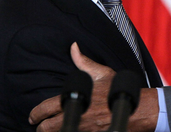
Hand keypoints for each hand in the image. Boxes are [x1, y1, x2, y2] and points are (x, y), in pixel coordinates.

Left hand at [29, 42, 159, 131]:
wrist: (137, 110)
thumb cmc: (119, 91)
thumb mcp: (102, 74)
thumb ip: (84, 62)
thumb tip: (73, 47)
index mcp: (75, 98)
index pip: (44, 109)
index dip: (35, 114)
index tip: (33, 116)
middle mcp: (76, 116)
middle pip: (45, 129)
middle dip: (41, 127)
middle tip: (41, 125)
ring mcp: (82, 130)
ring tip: (54, 129)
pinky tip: (69, 130)